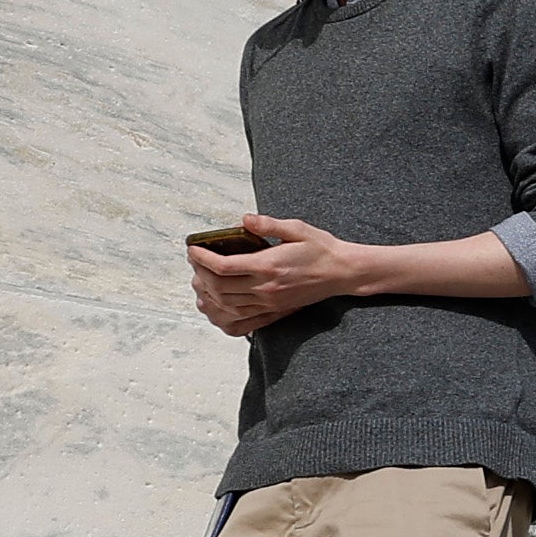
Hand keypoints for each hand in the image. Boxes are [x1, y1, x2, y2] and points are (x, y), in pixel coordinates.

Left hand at [192, 213, 365, 336]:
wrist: (343, 272)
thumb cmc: (321, 248)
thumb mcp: (297, 228)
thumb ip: (268, 224)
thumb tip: (244, 219)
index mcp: (268, 265)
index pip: (223, 266)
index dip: (202, 259)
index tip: (192, 249)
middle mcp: (265, 287)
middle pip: (219, 287)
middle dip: (200, 274)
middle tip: (194, 261)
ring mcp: (269, 301)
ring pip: (226, 304)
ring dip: (208, 293)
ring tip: (200, 279)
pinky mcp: (275, 310)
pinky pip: (242, 317)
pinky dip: (224, 311)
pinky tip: (217, 302)